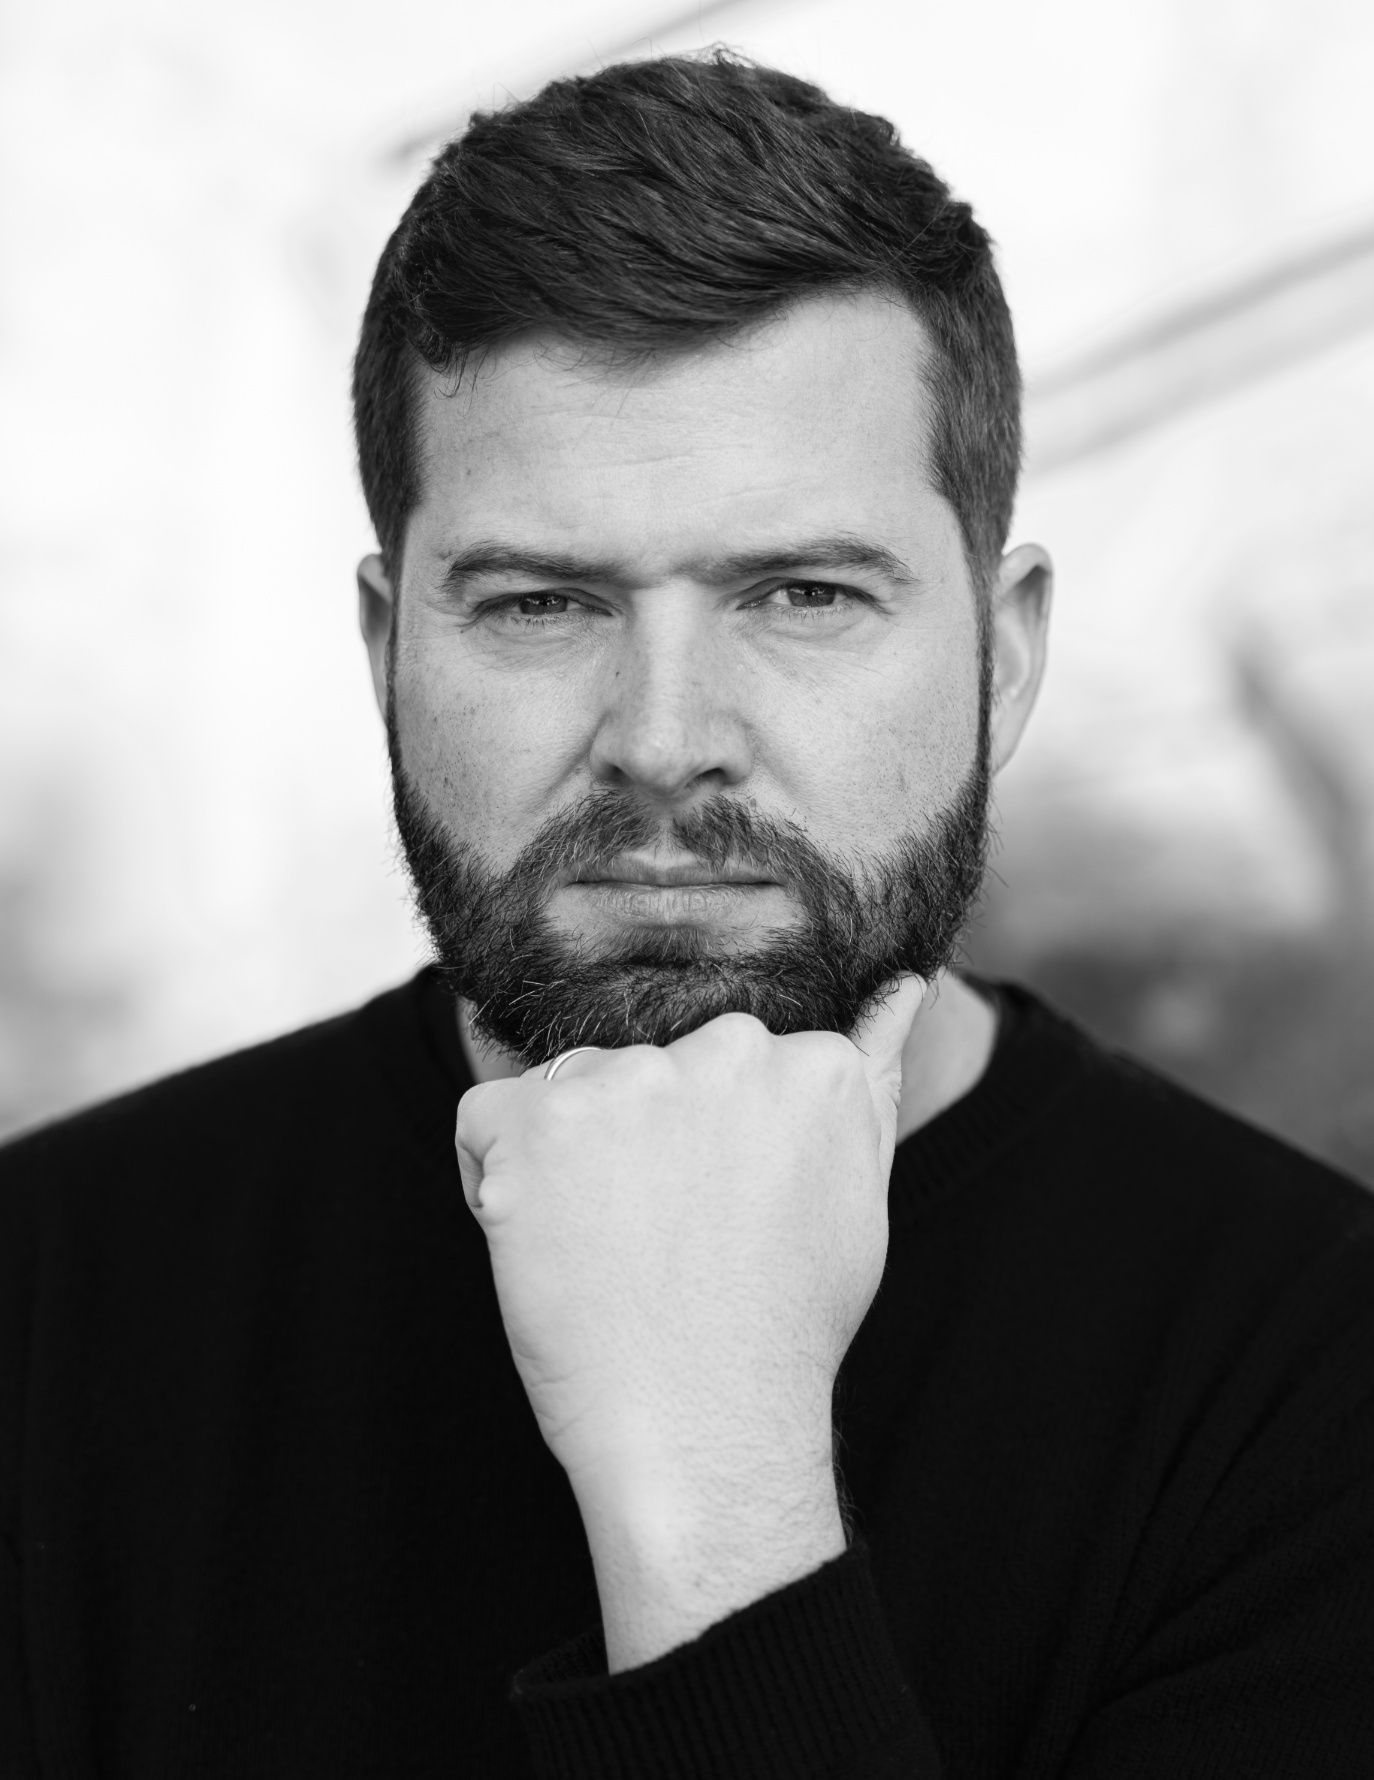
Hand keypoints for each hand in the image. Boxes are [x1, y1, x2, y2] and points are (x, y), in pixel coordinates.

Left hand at [455, 975, 925, 1667]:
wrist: (707, 1435)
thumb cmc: (784, 1328)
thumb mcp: (861, 1189)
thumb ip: (873, 1071)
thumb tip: (902, 978)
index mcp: (810, 1061)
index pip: (726, 1058)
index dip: (707, 1143)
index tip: (716, 1215)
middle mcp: (726, 1050)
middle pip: (651, 1064)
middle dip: (644, 1136)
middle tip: (664, 1239)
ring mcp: (628, 1082)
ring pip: (573, 1089)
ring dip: (574, 1158)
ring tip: (612, 1252)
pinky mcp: (538, 1123)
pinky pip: (487, 1120)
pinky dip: (496, 1177)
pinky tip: (546, 1246)